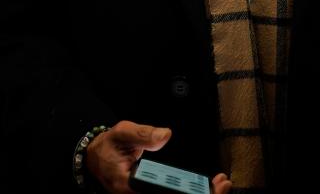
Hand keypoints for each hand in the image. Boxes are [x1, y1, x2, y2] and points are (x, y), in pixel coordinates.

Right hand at [85, 120, 230, 193]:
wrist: (96, 158)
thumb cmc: (109, 146)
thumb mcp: (122, 132)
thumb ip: (143, 134)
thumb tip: (165, 135)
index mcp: (128, 186)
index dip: (182, 193)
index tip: (204, 187)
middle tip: (222, 185)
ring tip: (220, 185)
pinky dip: (190, 192)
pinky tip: (209, 186)